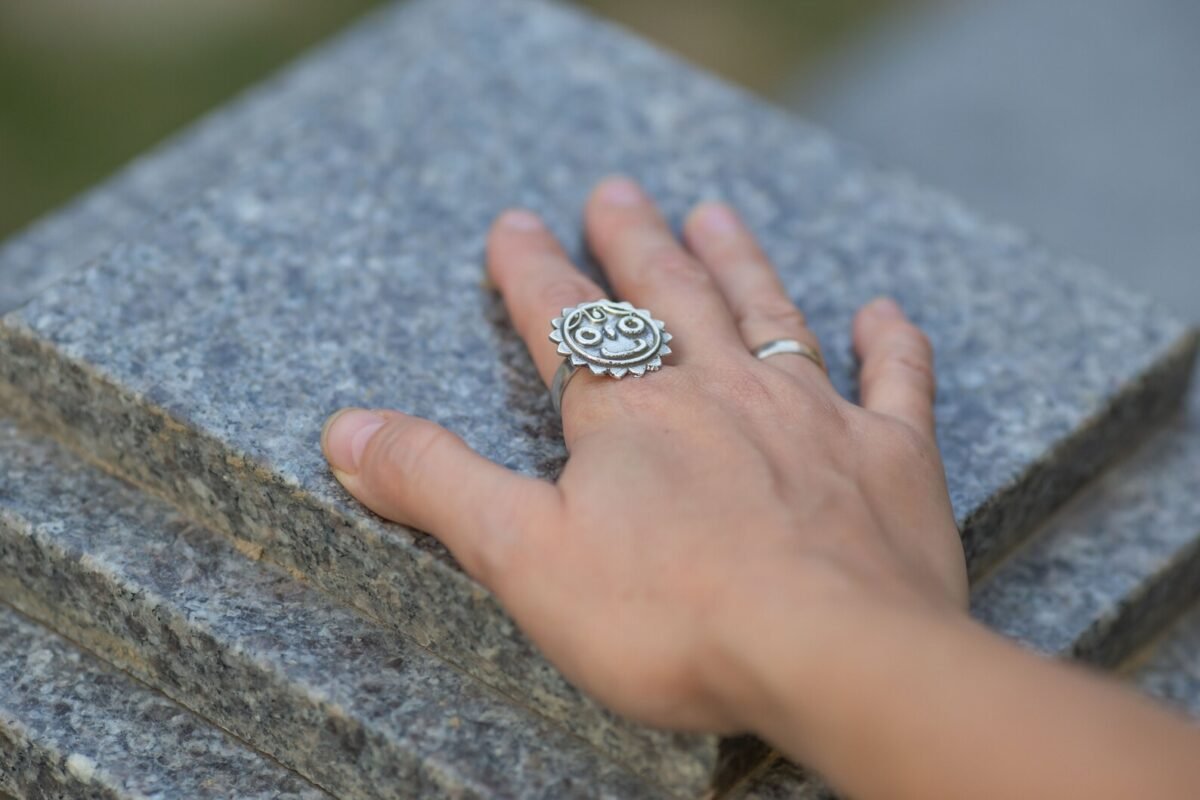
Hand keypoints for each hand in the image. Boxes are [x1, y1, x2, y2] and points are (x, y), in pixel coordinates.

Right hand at [320, 176, 967, 734]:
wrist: (834, 656)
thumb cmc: (673, 616)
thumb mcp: (522, 557)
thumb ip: (435, 484)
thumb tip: (345, 429)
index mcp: (632, 414)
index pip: (567, 321)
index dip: (532, 271)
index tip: (514, 223)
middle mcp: (721, 391)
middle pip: (669, 295)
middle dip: (635, 241)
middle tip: (615, 188)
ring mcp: (813, 416)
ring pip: (767, 314)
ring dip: (740, 262)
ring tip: (716, 213)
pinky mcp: (891, 458)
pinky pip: (896, 383)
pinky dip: (891, 345)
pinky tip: (883, 311)